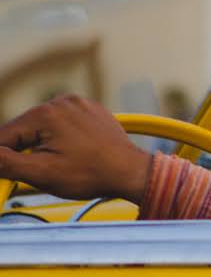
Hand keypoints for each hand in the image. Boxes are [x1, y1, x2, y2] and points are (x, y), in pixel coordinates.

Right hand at [0, 95, 153, 203]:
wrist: (132, 173)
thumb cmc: (92, 174)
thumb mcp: (41, 173)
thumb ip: (6, 163)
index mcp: (46, 114)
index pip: (4, 136)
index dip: (2, 157)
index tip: (7, 171)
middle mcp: (62, 102)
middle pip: (22, 129)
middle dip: (20, 151)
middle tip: (33, 172)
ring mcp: (78, 104)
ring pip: (41, 127)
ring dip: (38, 145)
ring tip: (55, 164)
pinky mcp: (90, 111)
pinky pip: (62, 124)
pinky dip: (57, 138)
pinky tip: (69, 155)